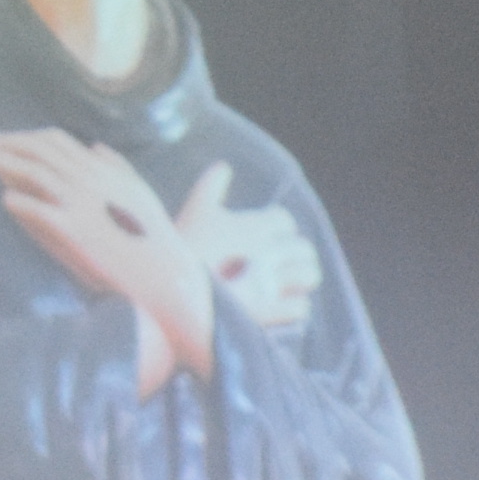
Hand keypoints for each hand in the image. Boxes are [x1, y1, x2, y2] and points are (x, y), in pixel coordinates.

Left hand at [0, 130, 215, 395]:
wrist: (160, 269)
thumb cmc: (151, 233)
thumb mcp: (138, 190)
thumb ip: (117, 166)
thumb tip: (94, 147)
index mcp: (103, 169)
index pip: (58, 141)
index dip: (31, 137)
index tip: (13, 139)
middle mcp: (90, 179)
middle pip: (42, 152)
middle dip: (14, 145)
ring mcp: (80, 203)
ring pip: (35, 173)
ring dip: (9, 164)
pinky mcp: (72, 229)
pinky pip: (35, 208)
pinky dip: (18, 200)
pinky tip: (6, 199)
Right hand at [173, 163, 320, 333]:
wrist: (169, 294)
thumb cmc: (180, 251)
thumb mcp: (193, 213)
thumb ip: (211, 188)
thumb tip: (224, 166)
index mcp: (252, 227)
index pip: (284, 220)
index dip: (277, 228)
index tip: (265, 237)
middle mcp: (267, 253)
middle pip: (303, 248)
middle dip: (296, 255)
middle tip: (281, 264)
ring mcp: (269, 284)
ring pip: (309, 275)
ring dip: (300, 279)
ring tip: (287, 285)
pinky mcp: (268, 312)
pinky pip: (300, 306)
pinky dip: (294, 306)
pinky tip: (281, 307)